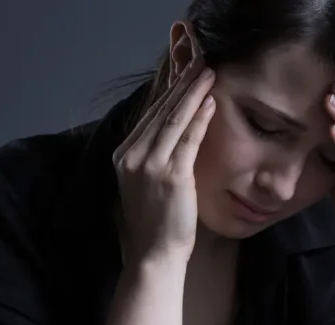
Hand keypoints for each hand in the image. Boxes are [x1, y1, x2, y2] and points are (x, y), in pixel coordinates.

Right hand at [112, 58, 215, 263]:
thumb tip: (169, 135)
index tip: (180, 68)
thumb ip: (153, 158)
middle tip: (197, 59)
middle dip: (180, 81)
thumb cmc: (156, 224)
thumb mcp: (146, 184)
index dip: (166, 88)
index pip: (148, 113)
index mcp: (124, 154)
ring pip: (173, 119)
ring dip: (192, 92)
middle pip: (159, 109)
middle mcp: (132, 155)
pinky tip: (210, 101)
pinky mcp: (171, 175)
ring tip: (208, 72)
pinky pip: (188, 139)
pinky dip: (199, 117)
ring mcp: (150, 164)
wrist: (154, 255)